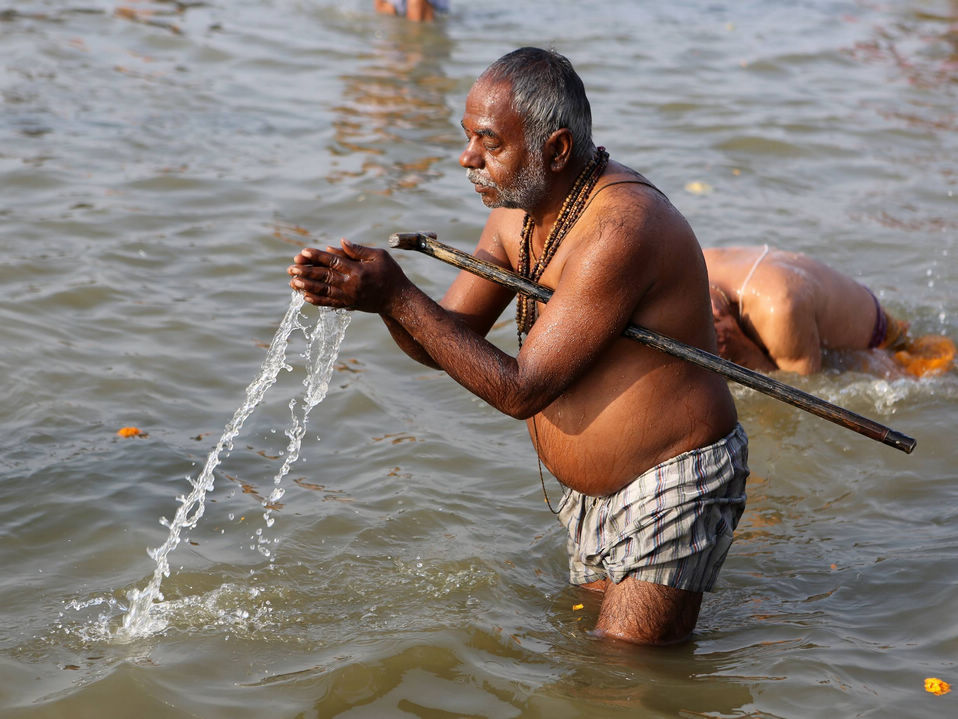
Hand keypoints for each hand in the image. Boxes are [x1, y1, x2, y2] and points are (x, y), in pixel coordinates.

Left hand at [288, 239, 406, 312]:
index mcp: (358, 270)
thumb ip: (359, 250)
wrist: (398, 300)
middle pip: (324, 276)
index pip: (333, 261)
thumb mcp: (380, 256)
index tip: (302, 252)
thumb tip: (340, 242)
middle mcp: (351, 284)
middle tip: (290, 268)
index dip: (317, 256)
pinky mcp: (350, 304)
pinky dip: (317, 300)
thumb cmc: (391, 274)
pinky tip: (305, 297)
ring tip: (293, 283)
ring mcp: (349, 296)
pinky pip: (330, 303)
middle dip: (306, 272)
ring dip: (307, 287)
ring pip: (324, 291)